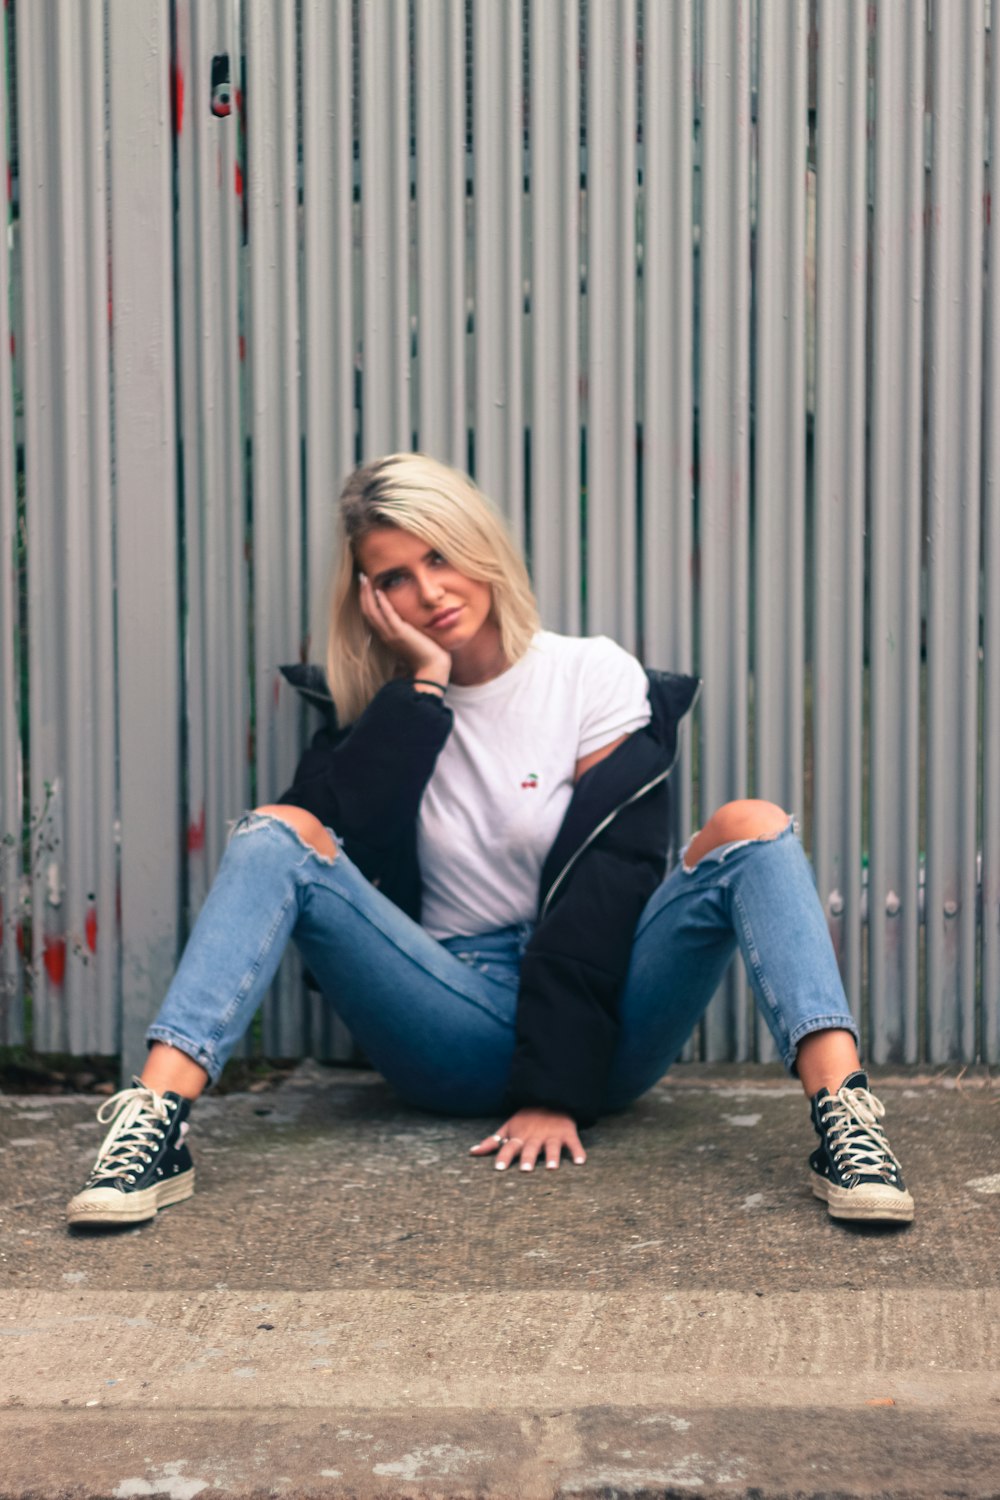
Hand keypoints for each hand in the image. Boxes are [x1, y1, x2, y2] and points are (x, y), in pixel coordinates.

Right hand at [358, 575, 451, 682]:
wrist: (432, 666)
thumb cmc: (425, 653)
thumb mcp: (411, 637)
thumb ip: (406, 628)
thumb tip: (407, 619)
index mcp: (386, 635)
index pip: (370, 615)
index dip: (365, 600)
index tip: (365, 586)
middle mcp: (385, 634)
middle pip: (367, 611)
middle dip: (362, 593)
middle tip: (361, 577)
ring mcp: (391, 634)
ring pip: (372, 611)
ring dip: (367, 594)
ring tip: (365, 579)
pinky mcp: (400, 633)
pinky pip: (387, 615)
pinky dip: (381, 602)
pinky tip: (379, 591)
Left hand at [470, 1108, 585, 1171]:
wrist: (550, 1098)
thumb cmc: (526, 1119)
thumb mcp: (508, 1127)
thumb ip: (492, 1141)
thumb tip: (472, 1152)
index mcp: (519, 1136)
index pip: (509, 1147)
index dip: (504, 1157)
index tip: (499, 1169)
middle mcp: (535, 1137)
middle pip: (530, 1148)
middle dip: (528, 1158)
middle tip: (525, 1169)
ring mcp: (552, 1135)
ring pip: (551, 1147)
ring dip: (553, 1157)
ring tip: (553, 1168)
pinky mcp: (567, 1134)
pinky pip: (573, 1143)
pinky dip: (578, 1152)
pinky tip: (580, 1162)